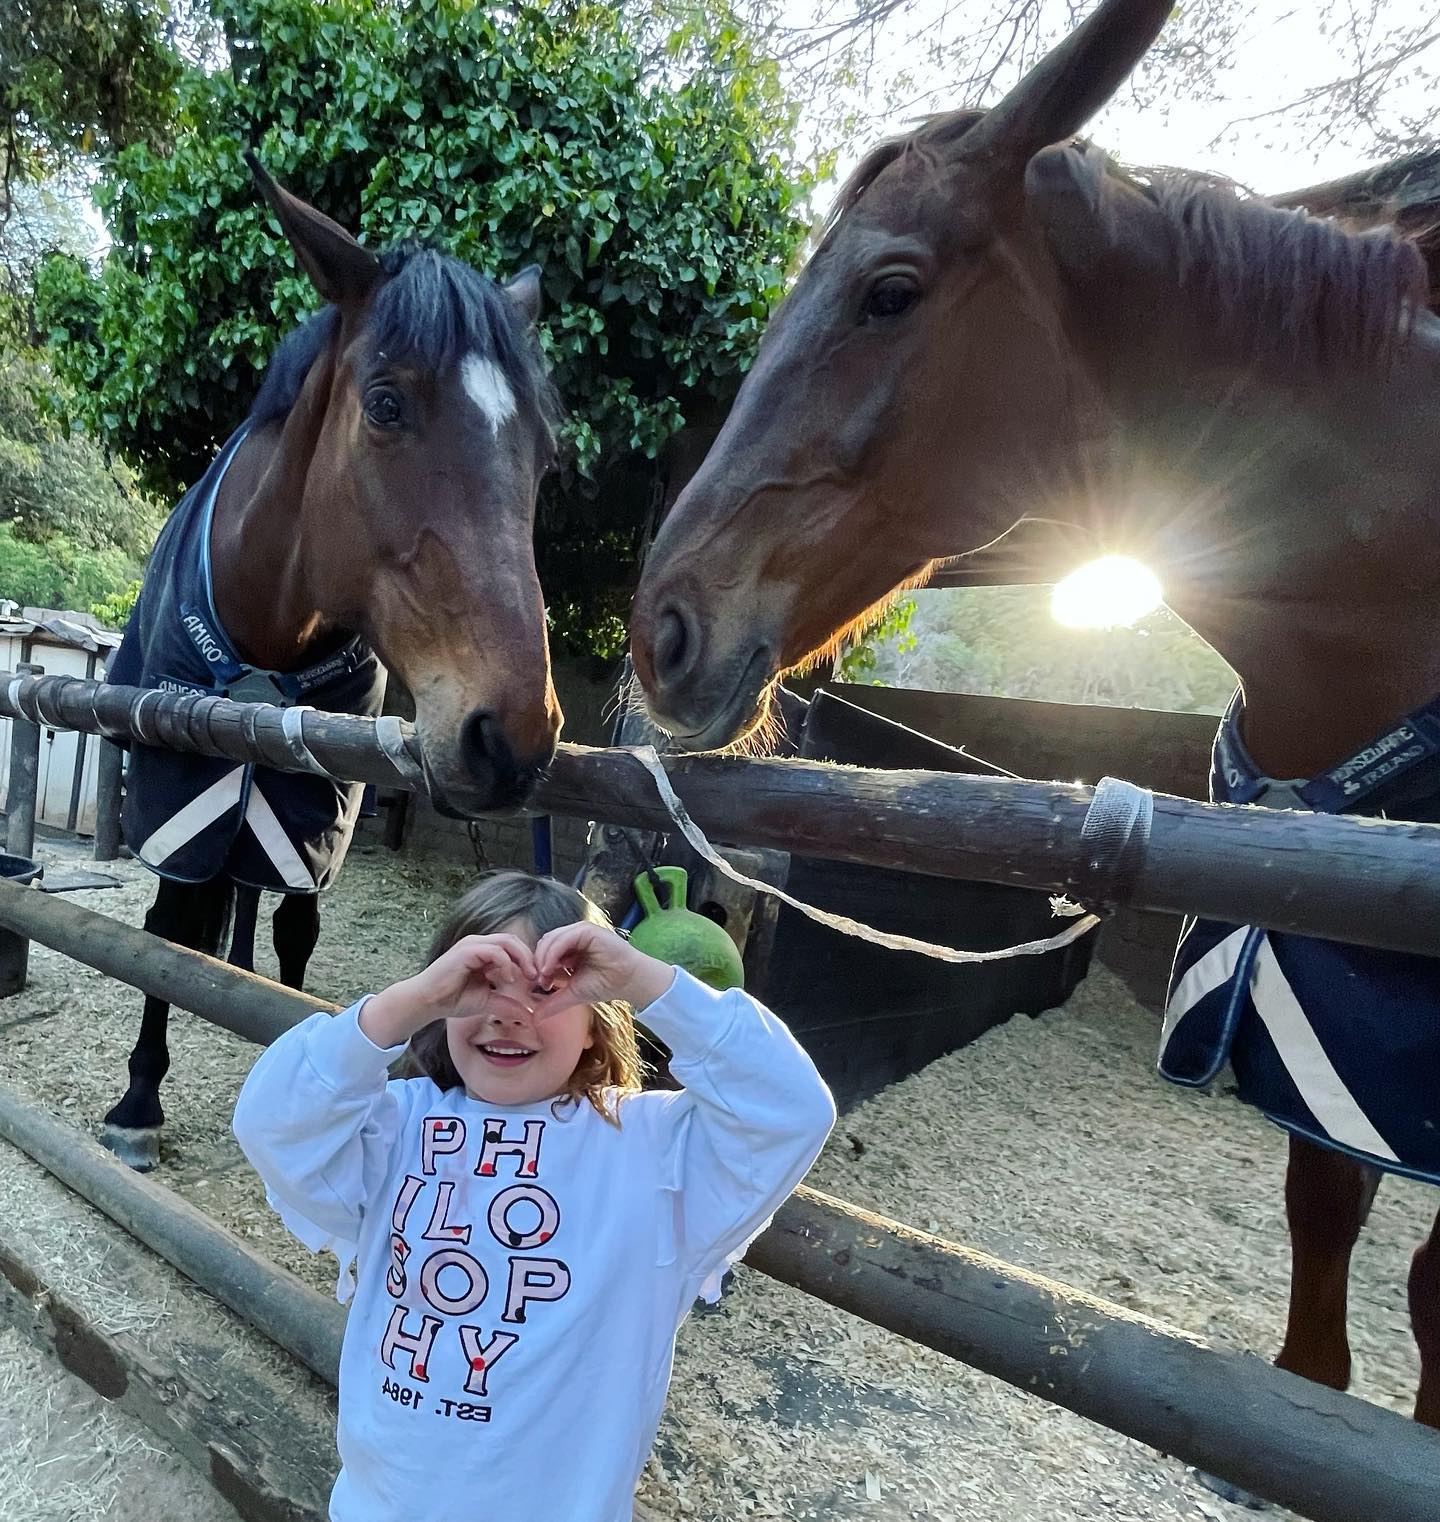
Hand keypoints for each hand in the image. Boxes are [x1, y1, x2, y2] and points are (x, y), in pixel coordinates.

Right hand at [360, 934, 537, 1047]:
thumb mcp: (487, 1001)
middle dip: (529, 957)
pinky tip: (508, 980)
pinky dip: (506, 964)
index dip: (528, 960)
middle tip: (537, 977)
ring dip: (522, 959)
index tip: (537, 980)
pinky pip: (495, 951)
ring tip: (527, 977)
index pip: (513, 947)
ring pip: (507, 941)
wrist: (427, 1002)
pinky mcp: (467, 951)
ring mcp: (472, 945)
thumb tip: (528, 1014)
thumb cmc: (452, 999)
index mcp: (484, 952)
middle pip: (513, 940)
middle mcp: (479, 944)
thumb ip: (507, 1003)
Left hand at [532, 922, 674, 1013]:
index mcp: (570, 948)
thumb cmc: (607, 984)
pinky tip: (550, 969)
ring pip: (551, 939)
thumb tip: (536, 1017)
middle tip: (541, 981)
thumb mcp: (574, 993)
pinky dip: (552, 953)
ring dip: (543, 958)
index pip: (545, 950)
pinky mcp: (587, 931)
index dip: (539, 966)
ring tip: (545, 976)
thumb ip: (555, 1001)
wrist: (629, 981)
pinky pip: (563, 939)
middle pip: (545, 942)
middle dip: (538, 961)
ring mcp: (580, 932)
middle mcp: (574, 937)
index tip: (542, 985)